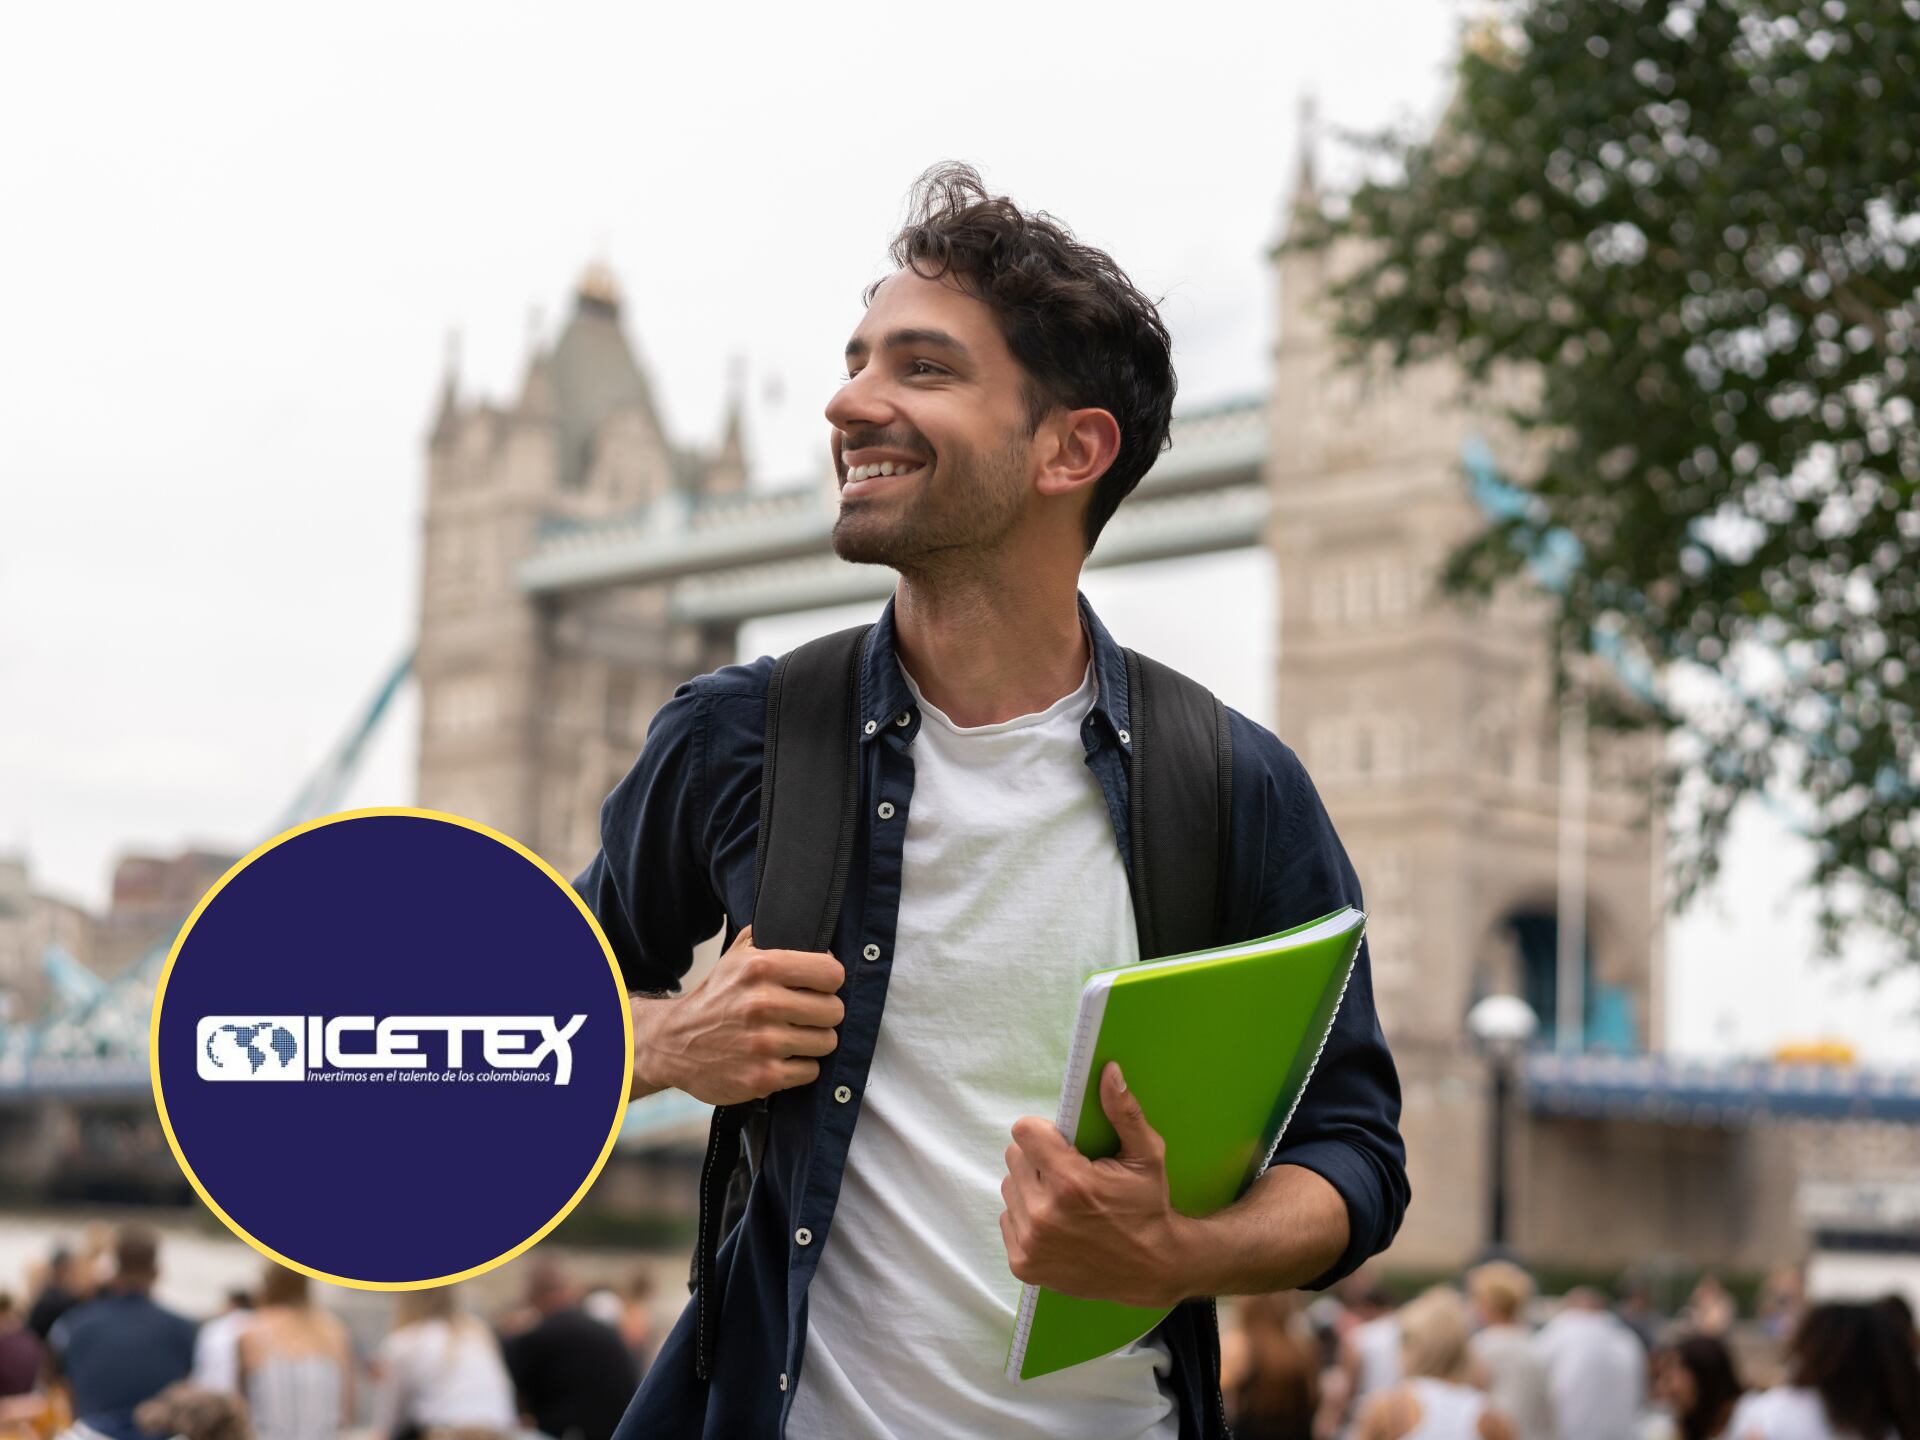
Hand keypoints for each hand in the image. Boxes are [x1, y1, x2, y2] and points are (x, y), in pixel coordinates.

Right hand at [633, 924, 843, 1104]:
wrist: (673, 1043)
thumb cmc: (714, 999)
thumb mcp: (736, 956)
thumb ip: (771, 936)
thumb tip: (812, 931)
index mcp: (760, 968)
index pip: (832, 973)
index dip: (829, 981)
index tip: (819, 987)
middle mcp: (763, 1003)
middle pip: (834, 1010)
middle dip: (823, 1014)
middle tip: (804, 1015)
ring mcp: (763, 1043)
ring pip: (826, 1042)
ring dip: (813, 1042)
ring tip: (791, 1037)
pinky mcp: (763, 1077)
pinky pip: (811, 1071)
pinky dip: (799, 1067)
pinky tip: (781, 1058)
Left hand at [999, 1062, 1191, 1308]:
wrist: (1152, 1270)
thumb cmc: (1148, 1207)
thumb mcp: (1146, 1156)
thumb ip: (1123, 1112)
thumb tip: (1107, 1070)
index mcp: (1072, 1183)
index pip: (1023, 1132)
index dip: (1042, 1132)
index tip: (1060, 1142)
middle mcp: (1044, 1214)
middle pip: (1014, 1157)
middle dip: (1038, 1159)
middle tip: (1068, 1174)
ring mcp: (1031, 1243)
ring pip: (1009, 1187)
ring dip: (1030, 1187)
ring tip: (1063, 1201)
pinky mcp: (1023, 1264)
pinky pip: (1008, 1218)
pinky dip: (1026, 1216)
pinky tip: (1056, 1224)